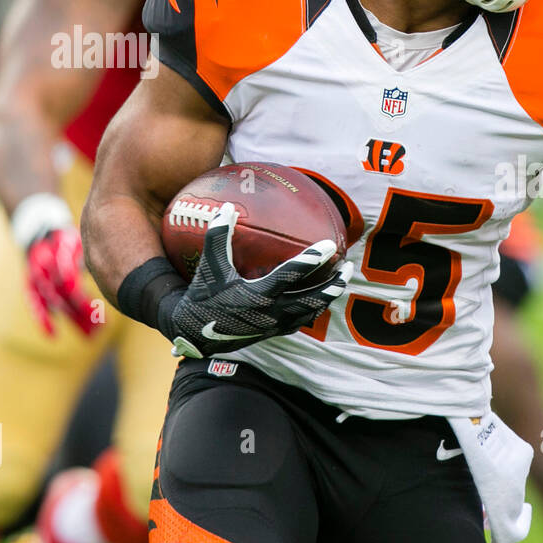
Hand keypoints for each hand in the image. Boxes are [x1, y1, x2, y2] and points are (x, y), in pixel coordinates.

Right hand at [25, 226, 98, 337]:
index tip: (98, 311)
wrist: (39, 230)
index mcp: (58, 252)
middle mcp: (44, 265)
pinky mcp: (31, 285)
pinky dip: (43, 320)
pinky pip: (36, 304)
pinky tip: (53, 336)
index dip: (81, 296)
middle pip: (64, 293)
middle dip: (83, 312)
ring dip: (73, 319)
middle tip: (102, 329)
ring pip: (55, 302)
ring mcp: (36, 276)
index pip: (69, 277)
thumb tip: (100, 271)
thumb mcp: (78, 241)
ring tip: (90, 336)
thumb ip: (84, 256)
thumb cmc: (67, 237)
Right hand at [166, 202, 349, 358]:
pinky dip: (316, 307)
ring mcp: (276, 326)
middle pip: (313, 300)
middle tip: (347, 265)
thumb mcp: (210, 267)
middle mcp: (272, 313)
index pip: (291, 276)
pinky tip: (322, 293)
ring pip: (312, 312)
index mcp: (257, 296)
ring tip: (342, 278)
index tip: (329, 246)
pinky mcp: (276, 332)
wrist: (195, 335)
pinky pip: (303, 320)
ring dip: (329, 295)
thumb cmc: (202, 296)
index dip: (311, 260)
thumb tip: (227, 207)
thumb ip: (218, 236)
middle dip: (334, 284)